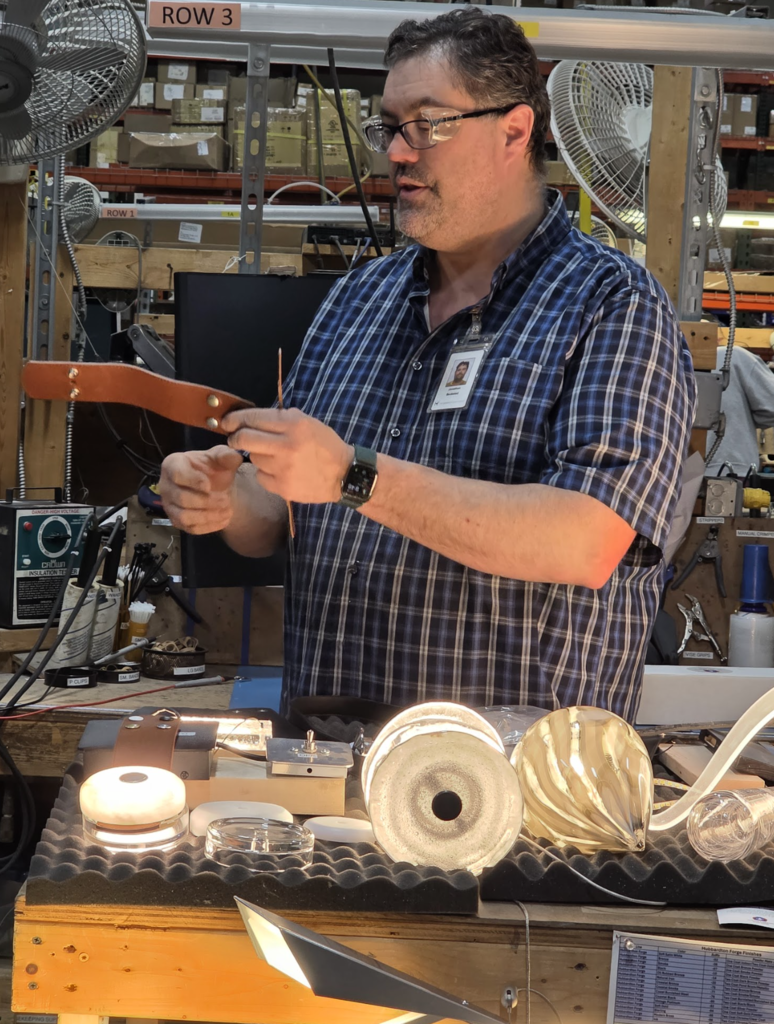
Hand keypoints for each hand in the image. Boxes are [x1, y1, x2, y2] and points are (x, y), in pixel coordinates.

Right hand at [158, 445, 243, 533]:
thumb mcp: (221, 458)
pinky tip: (224, 519)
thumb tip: (234, 456)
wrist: (216, 486)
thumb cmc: (213, 468)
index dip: (193, 481)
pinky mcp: (177, 521)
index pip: (177, 474)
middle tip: (226, 500)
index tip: (209, 485)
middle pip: (182, 498)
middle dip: (207, 501)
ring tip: (228, 511)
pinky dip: (209, 526)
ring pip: (184, 517)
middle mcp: (166, 486)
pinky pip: (190, 529)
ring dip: (208, 516)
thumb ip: (226, 455)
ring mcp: (170, 505)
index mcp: (173, 464)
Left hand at [221, 407, 352, 503]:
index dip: (234, 419)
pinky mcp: (283, 487)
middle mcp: (287, 445)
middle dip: (235, 438)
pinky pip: (260, 476)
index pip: (253, 418)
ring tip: (274, 457)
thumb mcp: (308, 422)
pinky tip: (280, 472)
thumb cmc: (325, 445)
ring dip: (258, 456)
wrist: (345, 475)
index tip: (226, 422)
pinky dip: (265, 473)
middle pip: (244, 439)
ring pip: (253, 458)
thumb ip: (281, 418)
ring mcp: (284, 468)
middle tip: (235, 439)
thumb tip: (249, 418)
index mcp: (294, 424)